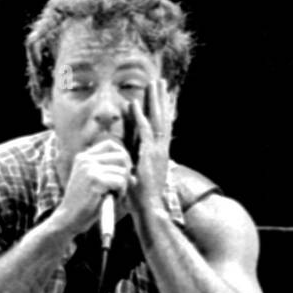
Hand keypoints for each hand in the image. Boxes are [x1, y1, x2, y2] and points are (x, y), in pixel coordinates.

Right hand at [54, 138, 132, 237]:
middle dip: (127, 172)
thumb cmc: (84, 204)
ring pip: (122, 171)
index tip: (124, 170)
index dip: (123, 156)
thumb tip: (134, 177)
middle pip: (121, 156)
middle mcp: (86, 159)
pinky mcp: (94, 180)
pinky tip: (113, 199)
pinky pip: (120, 182)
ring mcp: (89, 168)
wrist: (68, 218)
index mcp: (84, 157)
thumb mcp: (98, 186)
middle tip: (122, 186)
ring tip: (114, 195)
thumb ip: (113, 177)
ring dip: (123, 186)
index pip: (111, 144)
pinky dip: (121, 192)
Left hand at [129, 77, 176, 222]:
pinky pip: (144, 132)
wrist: (150, 210)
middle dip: (161, 99)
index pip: (162, 126)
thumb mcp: (140, 175)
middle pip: (163, 118)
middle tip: (160, 81)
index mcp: (160, 153)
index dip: (160, 109)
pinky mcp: (149, 156)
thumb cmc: (143, 198)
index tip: (159, 95)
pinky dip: (139, 117)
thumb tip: (128, 152)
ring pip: (158, 121)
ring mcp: (158, 152)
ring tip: (154, 84)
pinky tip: (134, 104)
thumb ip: (135, 161)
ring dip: (155, 101)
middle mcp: (162, 150)